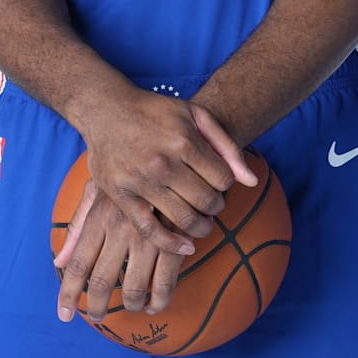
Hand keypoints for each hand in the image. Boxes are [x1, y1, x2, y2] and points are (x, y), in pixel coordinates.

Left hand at [54, 181, 191, 323]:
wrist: (171, 152)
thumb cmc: (131, 172)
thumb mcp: (98, 191)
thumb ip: (78, 228)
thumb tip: (58, 262)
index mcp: (99, 218)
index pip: (78, 264)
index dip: (69, 293)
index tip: (64, 315)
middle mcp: (119, 229)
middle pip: (101, 282)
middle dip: (97, 307)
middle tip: (97, 317)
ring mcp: (148, 237)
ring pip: (135, 289)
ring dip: (133, 305)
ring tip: (134, 308)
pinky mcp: (174, 242)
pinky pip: (165, 284)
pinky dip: (159, 301)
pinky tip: (156, 305)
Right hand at [74, 86, 257, 249]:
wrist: (106, 110)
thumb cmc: (155, 112)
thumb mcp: (196, 115)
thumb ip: (226, 146)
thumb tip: (252, 182)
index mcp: (184, 141)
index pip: (223, 179)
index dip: (227, 185)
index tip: (218, 183)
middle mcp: (162, 163)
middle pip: (207, 201)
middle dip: (216, 207)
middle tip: (212, 205)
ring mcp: (140, 181)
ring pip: (184, 218)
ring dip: (201, 227)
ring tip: (202, 224)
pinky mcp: (121, 195)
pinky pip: (149, 229)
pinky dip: (171, 243)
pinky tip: (187, 247)